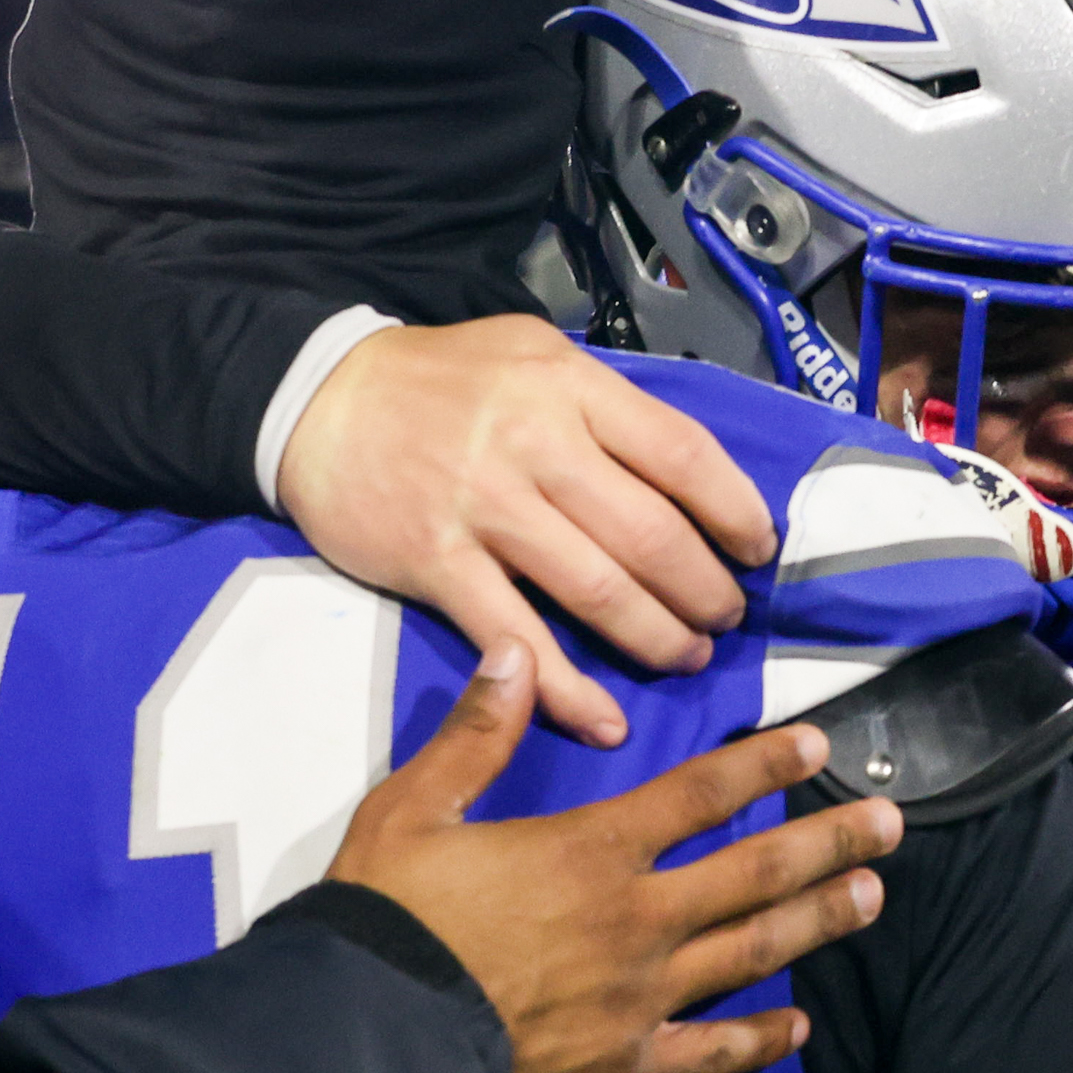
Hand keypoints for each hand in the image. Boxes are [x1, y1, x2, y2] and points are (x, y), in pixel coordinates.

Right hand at [278, 317, 773, 750]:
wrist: (315, 400)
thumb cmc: (437, 381)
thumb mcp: (529, 353)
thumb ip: (601, 401)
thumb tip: (685, 466)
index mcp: (569, 386)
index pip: (681, 453)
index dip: (733, 510)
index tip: (757, 550)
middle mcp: (533, 441)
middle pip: (650, 532)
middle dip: (704, 590)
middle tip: (724, 620)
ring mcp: (484, 505)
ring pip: (598, 589)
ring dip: (656, 637)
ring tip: (686, 658)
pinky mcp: (436, 562)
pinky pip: (517, 639)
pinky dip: (568, 691)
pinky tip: (605, 720)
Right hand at [326, 644, 902, 1072]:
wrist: (369, 1048)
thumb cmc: (385, 923)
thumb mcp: (411, 811)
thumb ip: (474, 736)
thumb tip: (514, 653)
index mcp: (591, 851)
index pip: (699, 793)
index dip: (764, 764)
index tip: (820, 746)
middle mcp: (637, 921)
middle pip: (753, 871)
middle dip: (827, 842)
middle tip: (892, 824)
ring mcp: (641, 1001)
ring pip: (751, 952)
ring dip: (817, 921)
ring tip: (870, 898)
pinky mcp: (627, 1070)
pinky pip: (710, 1053)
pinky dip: (759, 1039)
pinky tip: (797, 1025)